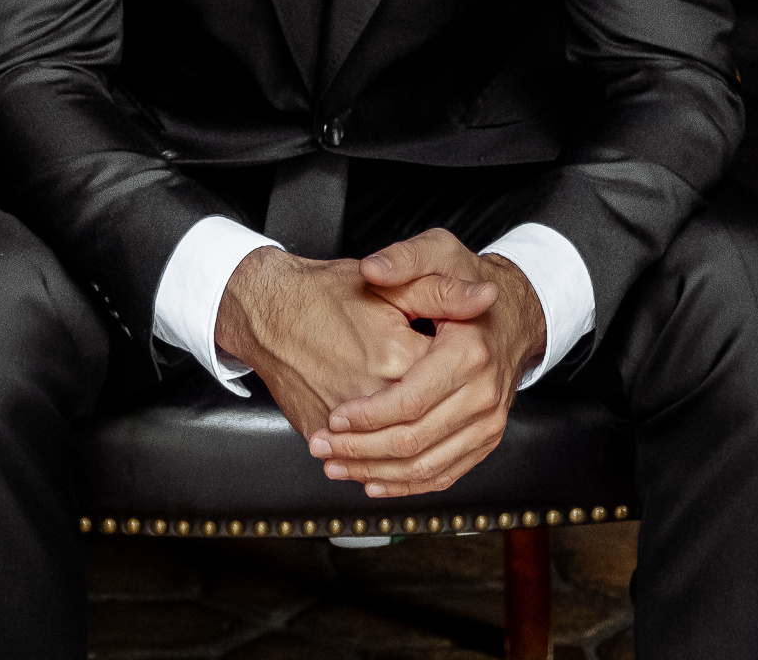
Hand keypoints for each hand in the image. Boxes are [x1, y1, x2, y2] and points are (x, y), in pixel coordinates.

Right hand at [213, 246, 478, 443]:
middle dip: (443, 422)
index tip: (458, 367)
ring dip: (417, 457)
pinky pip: (361, 464)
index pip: (450, 385)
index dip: (460, 378)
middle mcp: (370, 394)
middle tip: (448, 406)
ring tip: (427, 442)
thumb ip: (444, 292)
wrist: (268, 309)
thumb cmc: (327, 292)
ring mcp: (340, 418)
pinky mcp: (318, 430)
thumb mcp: (393, 283)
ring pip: (394, 456)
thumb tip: (489, 298)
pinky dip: (385, 473)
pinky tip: (394, 465)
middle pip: (426, 429)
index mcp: (398, 356)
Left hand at [311, 229, 547, 497]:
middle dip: (360, 450)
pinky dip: (404, 486)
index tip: (332, 419)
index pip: (409, 402)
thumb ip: (404, 260)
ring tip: (335, 465)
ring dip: (374, 472)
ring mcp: (488, 422)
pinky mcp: (485, 439)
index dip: (366, 417)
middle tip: (320, 447)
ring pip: (425, 466)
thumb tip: (373, 269)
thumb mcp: (438, 253)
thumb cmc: (467, 281)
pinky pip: (443, 474)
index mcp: (469, 353)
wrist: (511, 312)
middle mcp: (484, 394)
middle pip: (413, 441)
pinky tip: (371, 480)